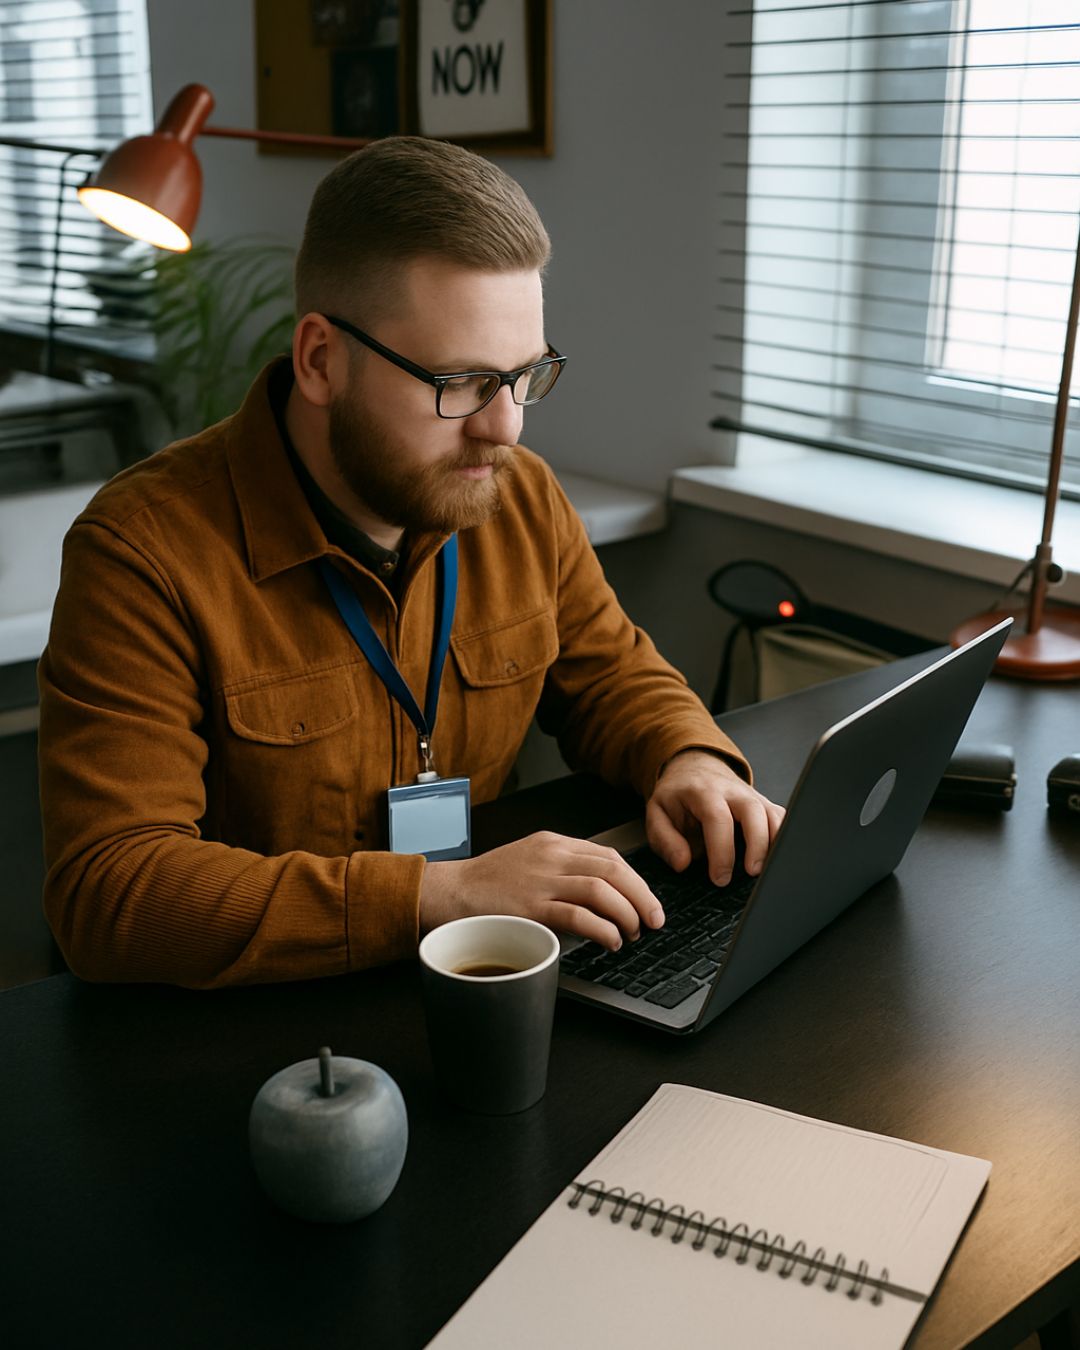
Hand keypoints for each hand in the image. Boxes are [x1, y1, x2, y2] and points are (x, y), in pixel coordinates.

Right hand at [419, 831, 664, 951]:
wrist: (449, 891)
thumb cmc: (487, 883)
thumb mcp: (530, 860)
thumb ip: (562, 869)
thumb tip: (601, 892)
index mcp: (554, 843)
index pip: (609, 855)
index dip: (635, 880)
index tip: (647, 900)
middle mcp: (552, 856)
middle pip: (613, 869)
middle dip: (642, 896)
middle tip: (654, 919)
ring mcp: (541, 880)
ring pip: (602, 890)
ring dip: (626, 914)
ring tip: (632, 933)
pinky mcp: (530, 906)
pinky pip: (578, 915)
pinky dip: (603, 929)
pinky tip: (610, 940)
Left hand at [646, 750, 784, 885]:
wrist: (693, 769)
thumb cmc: (676, 797)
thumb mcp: (656, 814)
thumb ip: (665, 840)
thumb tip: (683, 864)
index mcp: (702, 792)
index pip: (718, 819)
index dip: (722, 851)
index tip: (720, 878)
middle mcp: (731, 790)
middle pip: (753, 811)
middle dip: (757, 845)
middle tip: (752, 873)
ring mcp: (751, 795)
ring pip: (773, 814)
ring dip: (776, 843)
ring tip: (768, 870)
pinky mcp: (763, 803)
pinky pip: (782, 817)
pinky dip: (785, 837)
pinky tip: (776, 859)